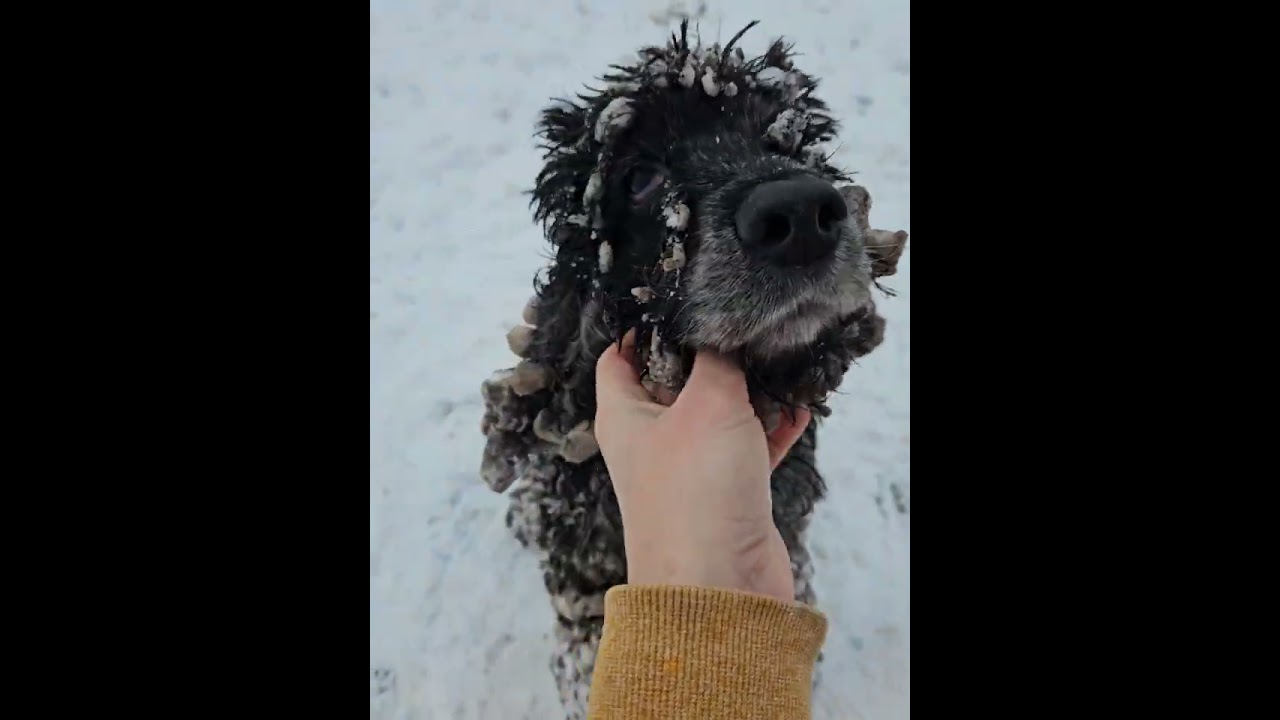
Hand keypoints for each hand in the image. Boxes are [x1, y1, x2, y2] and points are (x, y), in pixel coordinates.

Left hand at [594, 330, 811, 602]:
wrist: (718, 587)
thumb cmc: (695, 493)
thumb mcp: (707, 404)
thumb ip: (716, 359)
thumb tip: (720, 329)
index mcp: (623, 417)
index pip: (618, 358)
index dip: (642, 327)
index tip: (678, 302)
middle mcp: (651, 440)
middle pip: (674, 380)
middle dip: (709, 355)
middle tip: (742, 325)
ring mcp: (689, 468)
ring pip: (717, 413)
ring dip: (748, 391)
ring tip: (778, 360)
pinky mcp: (726, 493)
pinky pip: (749, 447)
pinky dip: (771, 428)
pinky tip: (798, 407)